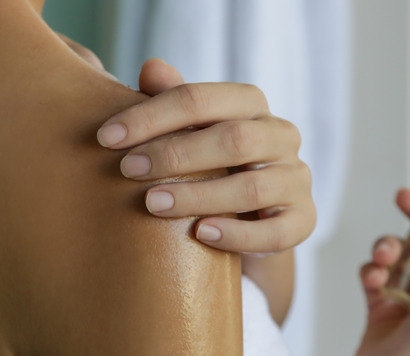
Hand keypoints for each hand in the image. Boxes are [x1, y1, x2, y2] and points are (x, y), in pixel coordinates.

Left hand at [97, 59, 314, 253]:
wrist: (253, 216)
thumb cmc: (212, 164)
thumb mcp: (191, 131)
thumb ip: (173, 102)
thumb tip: (151, 66)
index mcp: (250, 105)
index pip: (200, 99)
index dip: (150, 115)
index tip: (106, 137)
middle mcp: (281, 135)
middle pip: (231, 139)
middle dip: (174, 154)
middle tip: (127, 169)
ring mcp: (296, 179)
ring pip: (251, 187)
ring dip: (198, 195)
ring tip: (153, 204)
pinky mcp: (303, 220)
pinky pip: (275, 231)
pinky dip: (237, 234)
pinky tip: (200, 233)